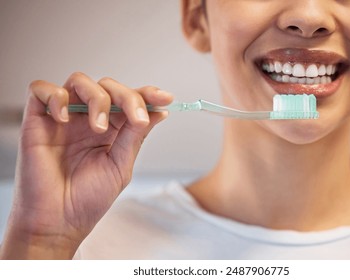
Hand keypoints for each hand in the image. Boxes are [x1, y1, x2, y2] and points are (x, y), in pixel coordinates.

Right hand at [0, 72, 172, 258]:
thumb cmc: (88, 199)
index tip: (165, 98)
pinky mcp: (37, 120)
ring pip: (79, 81)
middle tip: (136, 118)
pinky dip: (56, 96)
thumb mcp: (120, 165)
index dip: (147, 94)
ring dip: (97, 98)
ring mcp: (63, 118)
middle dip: (127, 97)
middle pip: (108, 86)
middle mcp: (87, 119)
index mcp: (110, 129)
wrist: (58, 222)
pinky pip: (41, 89)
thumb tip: (159, 111)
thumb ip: (135, 135)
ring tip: (98, 128)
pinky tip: (64, 119)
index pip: (129, 100)